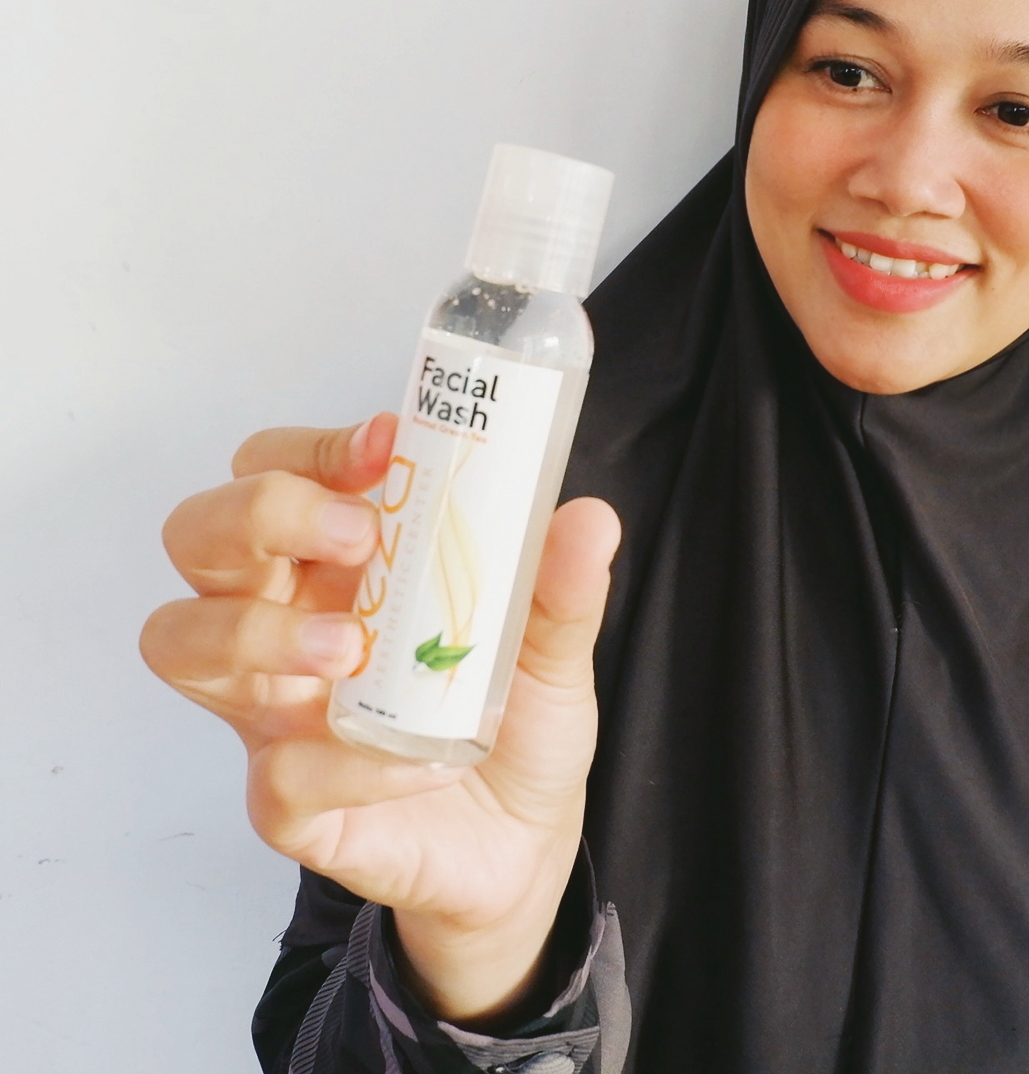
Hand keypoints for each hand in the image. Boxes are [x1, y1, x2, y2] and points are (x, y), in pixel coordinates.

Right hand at [141, 415, 620, 1024]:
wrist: (525, 843)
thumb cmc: (515, 721)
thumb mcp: (553, 643)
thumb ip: (562, 585)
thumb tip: (590, 518)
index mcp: (341, 564)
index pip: (274, 470)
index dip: (311, 449)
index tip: (385, 441)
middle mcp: (287, 620)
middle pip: (200, 535)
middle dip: (260, 513)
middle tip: (358, 536)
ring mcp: (276, 712)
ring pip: (181, 642)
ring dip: (261, 629)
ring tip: (351, 648)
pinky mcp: (290, 803)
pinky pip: (277, 777)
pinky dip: (351, 764)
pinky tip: (426, 760)